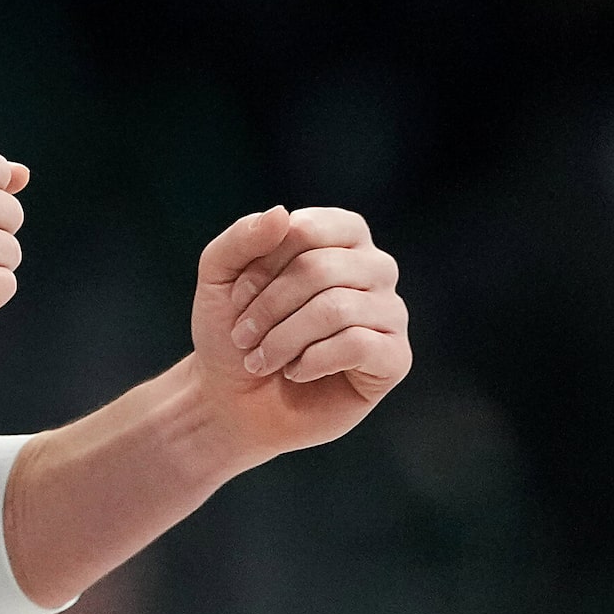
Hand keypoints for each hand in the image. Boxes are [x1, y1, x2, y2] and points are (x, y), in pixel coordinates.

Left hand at [189, 205, 408, 454]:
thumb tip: (282, 213)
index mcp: (340, 235)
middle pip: (321, 269)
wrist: (234, 400)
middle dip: (269, 306)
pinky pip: (359, 345)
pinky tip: (296, 371)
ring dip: (283, 338)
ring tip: (261, 358)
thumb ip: (243, 237)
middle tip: (242, 335)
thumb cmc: (231, 331)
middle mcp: (374, 267)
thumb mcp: (218, 276)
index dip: (263, 264)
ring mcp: (390, 312)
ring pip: (338, 308)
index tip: (236, 296)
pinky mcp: (395, 357)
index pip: (306, 229)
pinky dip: (312, 360)